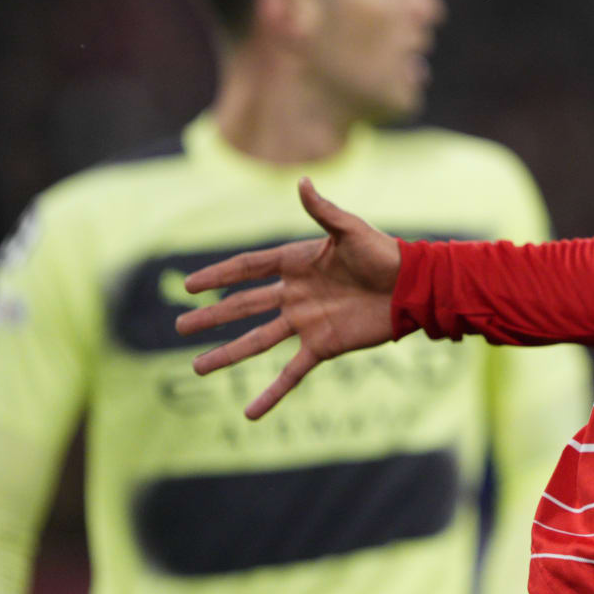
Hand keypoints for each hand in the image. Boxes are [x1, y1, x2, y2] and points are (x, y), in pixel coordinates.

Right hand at [174, 177, 400, 418]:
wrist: (413, 287)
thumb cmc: (384, 253)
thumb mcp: (351, 230)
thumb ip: (323, 211)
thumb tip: (303, 181)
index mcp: (297, 263)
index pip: (248, 268)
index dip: (219, 276)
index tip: (189, 286)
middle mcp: (295, 294)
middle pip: (244, 306)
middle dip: (212, 317)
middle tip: (180, 327)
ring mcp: (306, 322)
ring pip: (257, 341)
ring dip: (227, 354)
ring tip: (197, 368)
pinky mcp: (323, 345)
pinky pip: (291, 372)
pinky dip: (271, 392)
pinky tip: (250, 413)